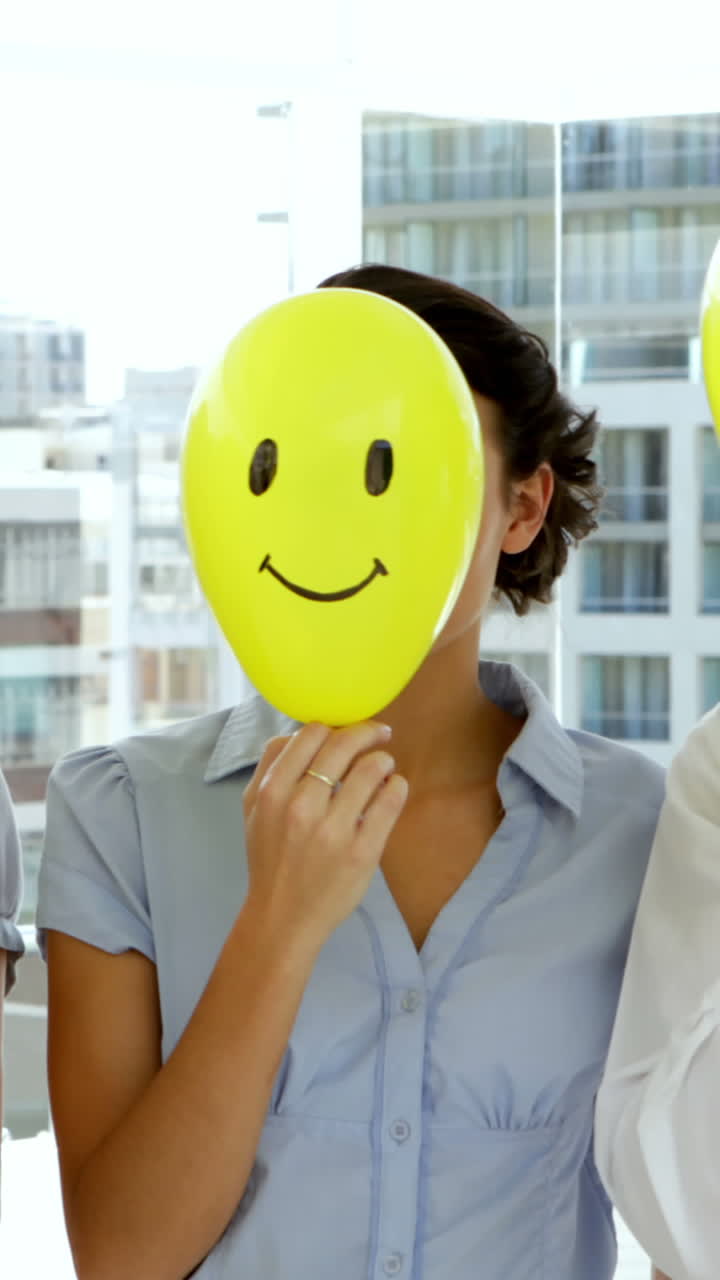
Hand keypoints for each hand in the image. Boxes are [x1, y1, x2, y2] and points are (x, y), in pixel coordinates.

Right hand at [242, 721, 407, 949]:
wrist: (282, 916)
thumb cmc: (270, 857)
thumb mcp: (253, 809)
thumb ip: (271, 766)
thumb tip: (306, 731)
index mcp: (272, 792)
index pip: (311, 733)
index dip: (335, 725)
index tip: (348, 730)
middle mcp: (301, 807)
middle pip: (343, 744)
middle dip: (367, 732)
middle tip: (380, 735)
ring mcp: (333, 830)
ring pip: (371, 767)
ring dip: (383, 759)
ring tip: (385, 765)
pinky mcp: (363, 852)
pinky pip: (390, 800)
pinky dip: (396, 785)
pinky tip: (392, 788)